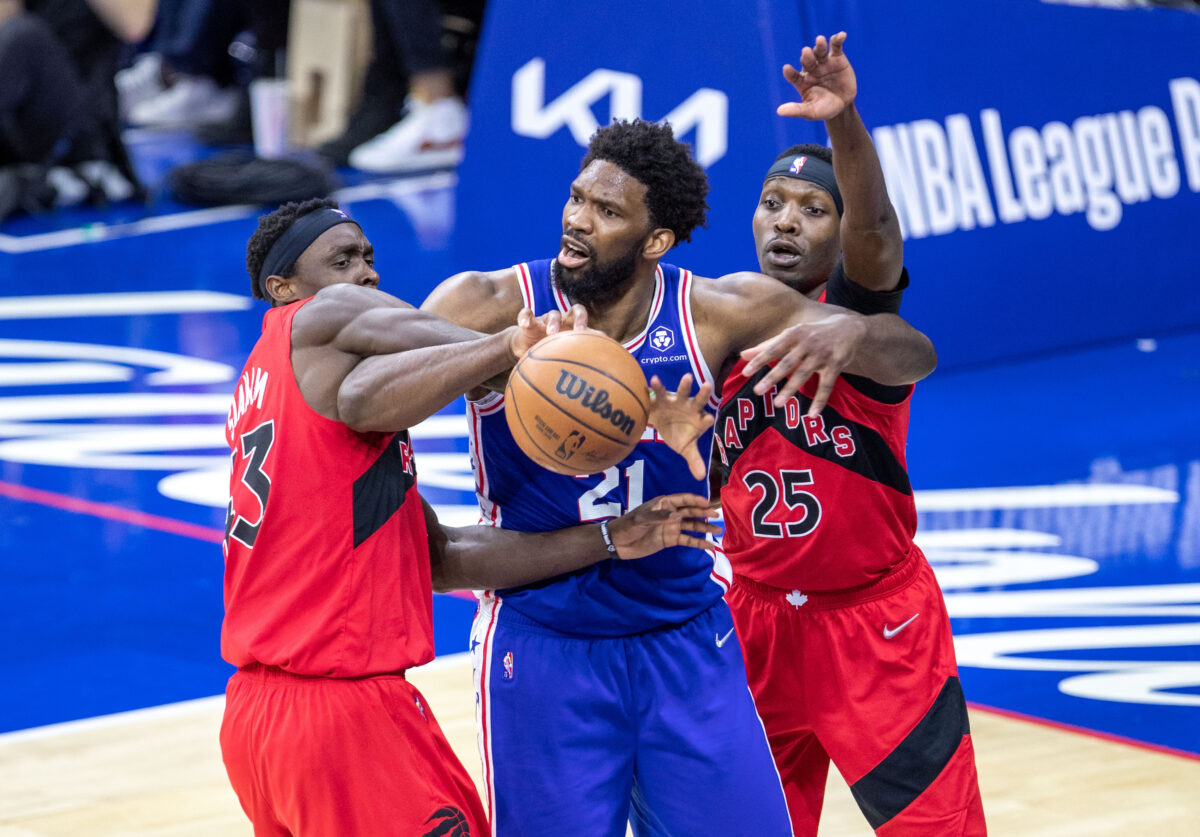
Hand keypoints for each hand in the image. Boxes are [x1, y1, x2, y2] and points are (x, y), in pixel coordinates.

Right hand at [507, 304, 590, 358]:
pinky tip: (524, 324)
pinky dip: (525, 317)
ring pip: (552, 314)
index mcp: (573, 325)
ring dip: (554, 322)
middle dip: (577, 319)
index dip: (588, 323)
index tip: (591, 334)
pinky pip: (526, 314)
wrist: (526, 347)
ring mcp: (545, 319)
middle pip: (573, 311)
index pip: (583, 317)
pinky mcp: (529, 322)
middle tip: (579, 330)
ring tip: (551, 333)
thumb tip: (605, 357)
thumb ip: (583, 351)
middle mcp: (562, 320)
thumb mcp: (566, 352)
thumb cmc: (551, 350)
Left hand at [606, 493, 719, 559]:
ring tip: (718, 530)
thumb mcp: (641, 519)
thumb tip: (678, 516)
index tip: (707, 503)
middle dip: (704, 513)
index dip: (695, 500)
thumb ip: (659, 517)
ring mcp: (671, 527)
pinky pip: (687, 540)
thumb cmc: (628, 525)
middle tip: (717, 515)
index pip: (683, 499)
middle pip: (691, 511)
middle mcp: (670, 513)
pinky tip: (709, 545)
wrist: (618, 543)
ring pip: (692, 526)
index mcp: (663, 503)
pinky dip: (698, 542)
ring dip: (704, 528)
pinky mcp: (671, 539)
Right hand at [647, 374, 714, 479]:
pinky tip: (653, 379)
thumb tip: (701, 477)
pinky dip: (657, 386)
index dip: (706, 421)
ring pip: (682, 391)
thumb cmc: (677, 433)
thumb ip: (694, 459)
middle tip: (707, 385)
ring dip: (684, 385)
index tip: (708, 420)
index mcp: (698, 420)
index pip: (705, 420)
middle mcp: (690, 408)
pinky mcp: (662, 398)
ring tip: (686, 377)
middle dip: (703, 394)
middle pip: (698, 400)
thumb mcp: (685, 447)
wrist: (661, 421)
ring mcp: (676, 401)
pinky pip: (659, 391)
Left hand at [740, 312, 865, 415]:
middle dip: (772, 377)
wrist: (848, 328)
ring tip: (778, 403)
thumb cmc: (812, 333)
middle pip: (787, 363)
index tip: (745, 373)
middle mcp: (807, 343)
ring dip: (791, 389)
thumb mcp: (791, 335)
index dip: (759, 360)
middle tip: (757, 391)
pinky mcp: (836, 365)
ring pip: (804, 374)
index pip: (773, 349)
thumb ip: (767, 346)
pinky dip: (820, 401)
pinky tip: (811, 415)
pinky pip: (826, 386)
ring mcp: (822, 354)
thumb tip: (742, 355)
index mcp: (794, 334)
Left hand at [778, 32, 855, 121]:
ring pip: (819, 51)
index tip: (786, 69)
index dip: (790, 72)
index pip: (793, 76)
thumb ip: (797, 110)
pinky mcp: (837, 58)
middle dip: (807, 56)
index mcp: (801, 81)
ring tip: (820, 40)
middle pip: (807, 60)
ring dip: (819, 45)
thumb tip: (779, 112)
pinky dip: (838, 39)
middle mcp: (810, 69)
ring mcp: (823, 62)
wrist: (843, 105)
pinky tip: (842, 35)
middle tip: (806, 52)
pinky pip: (836, 46)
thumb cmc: (823, 109)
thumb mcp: (810, 112)